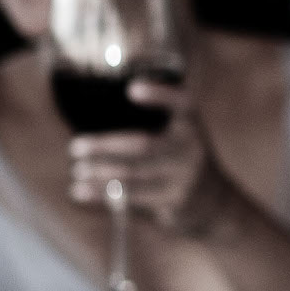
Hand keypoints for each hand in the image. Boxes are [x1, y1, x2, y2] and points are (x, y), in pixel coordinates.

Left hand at [66, 76, 242, 241]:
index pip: (182, 103)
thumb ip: (154, 117)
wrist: (213, 200)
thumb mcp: (179, 133)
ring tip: (78, 170)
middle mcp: (192, 148)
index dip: (160, 95)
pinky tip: (80, 191)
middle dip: (105, 145)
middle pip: (143, 145)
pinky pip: (133, 196)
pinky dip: (102, 194)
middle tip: (76, 147)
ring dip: (100, 172)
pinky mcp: (175, 201)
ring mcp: (185, 176)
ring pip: (133, 173)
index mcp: (191, 124)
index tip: (132, 89)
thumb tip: (94, 106)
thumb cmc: (180, 157)